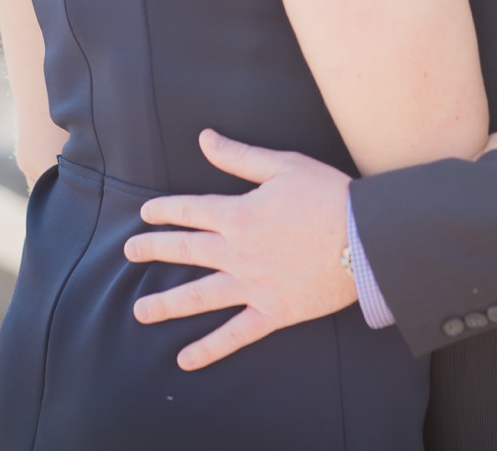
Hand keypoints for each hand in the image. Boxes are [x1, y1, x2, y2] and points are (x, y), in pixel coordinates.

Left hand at [123, 130, 353, 369]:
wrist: (368, 239)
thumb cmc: (328, 196)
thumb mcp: (282, 165)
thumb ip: (238, 156)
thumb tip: (204, 138)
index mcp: (236, 214)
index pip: (188, 210)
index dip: (163, 211)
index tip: (145, 215)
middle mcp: (236, 252)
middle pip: (185, 250)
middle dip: (153, 250)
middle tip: (129, 253)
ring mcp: (252, 286)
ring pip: (199, 296)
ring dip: (166, 304)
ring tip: (139, 312)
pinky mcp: (273, 312)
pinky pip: (235, 334)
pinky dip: (209, 348)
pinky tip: (185, 360)